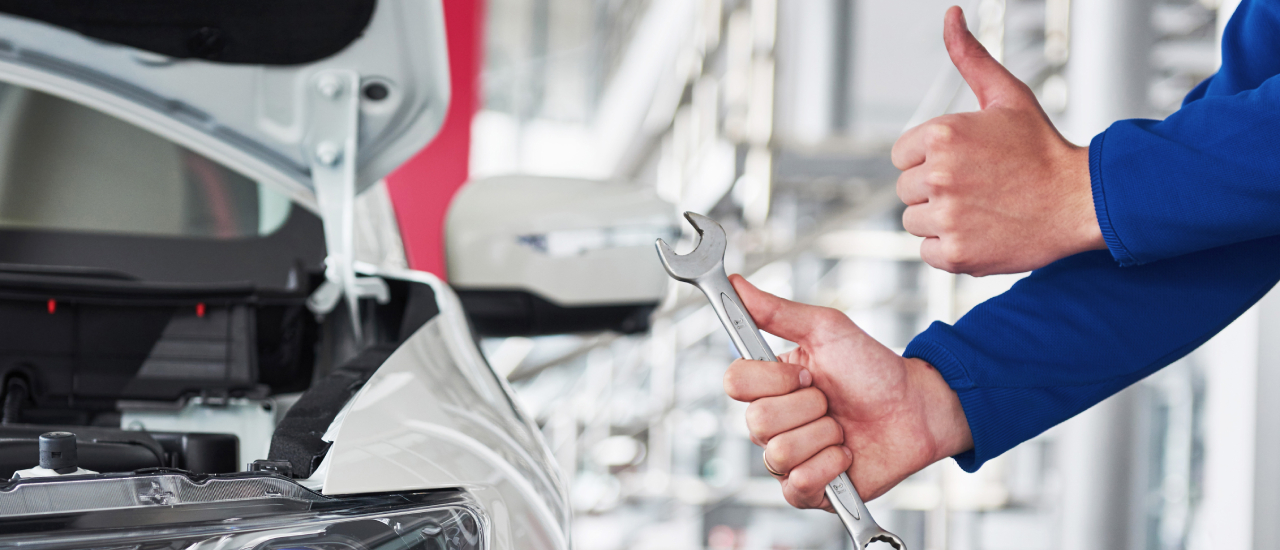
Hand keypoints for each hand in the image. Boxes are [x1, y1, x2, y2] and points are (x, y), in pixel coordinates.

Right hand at [723, 275, 971, 509]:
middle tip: (831, 401)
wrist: (916, 408)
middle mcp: (772, 422)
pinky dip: (829, 465)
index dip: (772, 380)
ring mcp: (788, 458)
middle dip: (807, 408)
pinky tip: (846, 454)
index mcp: (769, 384)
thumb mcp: (826, 330)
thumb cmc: (873, 368)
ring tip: (843, 428)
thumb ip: (776, 311)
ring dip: (823, 436)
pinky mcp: (809, 490)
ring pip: (779, 453)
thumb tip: (736, 284)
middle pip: (756, 421)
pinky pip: (797, 484)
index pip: (734, 383)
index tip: (807, 373)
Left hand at [892, 6, 1101, 275]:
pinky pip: (928, 252)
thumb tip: (951, 17)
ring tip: (980, 208)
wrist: (1081, 201)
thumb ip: (970, 57)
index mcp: (941, 135)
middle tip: (977, 186)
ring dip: (940, 219)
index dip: (928, 159)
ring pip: (914, 221)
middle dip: (934, 189)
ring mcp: (946, 216)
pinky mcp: (955, 253)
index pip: (901, 155)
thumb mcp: (1006, 96)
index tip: (963, 163)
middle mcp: (938, 175)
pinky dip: (950, 248)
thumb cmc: (1044, 150)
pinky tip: (981, 231)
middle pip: (905, 189)